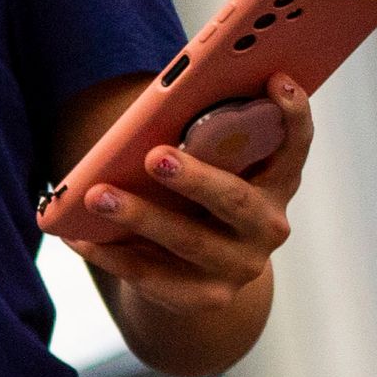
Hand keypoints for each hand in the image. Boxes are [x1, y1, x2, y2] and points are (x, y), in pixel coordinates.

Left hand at [63, 73, 310, 316]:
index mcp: (277, 181)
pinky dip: (111, 254)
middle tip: (153, 156)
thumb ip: (203, 139)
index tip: (275, 78)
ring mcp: (241, 266)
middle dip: (193, 178)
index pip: (295, 144)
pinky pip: (152, 276)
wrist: (198, 274)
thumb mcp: (210, 167)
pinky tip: (80, 235)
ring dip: (139, 216)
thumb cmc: (197, 198)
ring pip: (188, 240)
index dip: (292, 113)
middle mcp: (268, 226)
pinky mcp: (207, 298)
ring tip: (98, 195)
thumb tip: (154, 109)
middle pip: (234, 199)